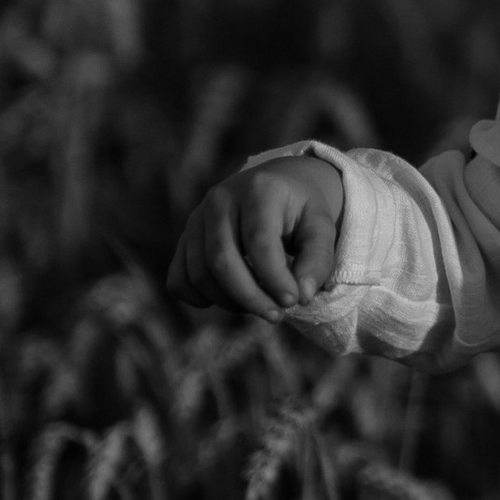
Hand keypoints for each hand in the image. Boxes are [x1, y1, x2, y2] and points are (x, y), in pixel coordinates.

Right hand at [166, 155, 344, 319]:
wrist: (276, 184)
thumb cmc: (301, 209)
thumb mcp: (321, 226)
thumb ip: (318, 259)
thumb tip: (301, 296)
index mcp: (259, 189)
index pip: (259, 242)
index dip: (275, 278)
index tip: (293, 301)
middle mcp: (220, 199)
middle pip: (222, 261)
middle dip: (249, 297)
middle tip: (276, 315)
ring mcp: (197, 218)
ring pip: (200, 273)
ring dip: (230, 301)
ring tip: (261, 305)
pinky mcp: (185, 237)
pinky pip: (178, 278)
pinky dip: (199, 299)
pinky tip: (229, 300)